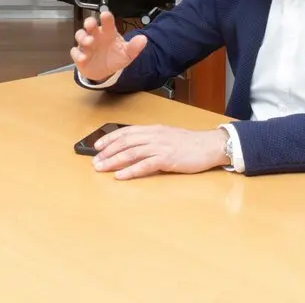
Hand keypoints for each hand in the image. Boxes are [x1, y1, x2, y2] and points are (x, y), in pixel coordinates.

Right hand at [70, 11, 147, 82]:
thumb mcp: (127, 54)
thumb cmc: (115, 57)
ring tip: (89, 43)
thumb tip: (143, 39)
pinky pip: (75, 52)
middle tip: (91, 25)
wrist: (105, 72)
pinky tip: (83, 57)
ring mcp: (86, 45)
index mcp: (108, 33)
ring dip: (83, 37)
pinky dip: (77, 54)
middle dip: (89, 23)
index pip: (107, 22)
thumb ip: (134, 47)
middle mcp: (96, 36)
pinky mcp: (79, 55)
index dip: (106, 17)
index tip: (105, 14)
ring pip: (80, 35)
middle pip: (90, 24)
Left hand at [92, 125, 228, 178]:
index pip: (126, 132)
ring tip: (102, 168)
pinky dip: (130, 171)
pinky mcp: (167, 159)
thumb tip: (134, 146)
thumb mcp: (167, 136)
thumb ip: (151, 139)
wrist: (209, 145)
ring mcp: (160, 147)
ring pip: (131, 153)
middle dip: (107, 152)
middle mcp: (154, 136)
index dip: (109, 138)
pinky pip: (145, 165)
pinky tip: (120, 176)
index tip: (97, 146)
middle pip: (125, 142)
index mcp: (153, 129)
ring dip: (114, 161)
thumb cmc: (189, 143)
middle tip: (95, 161)